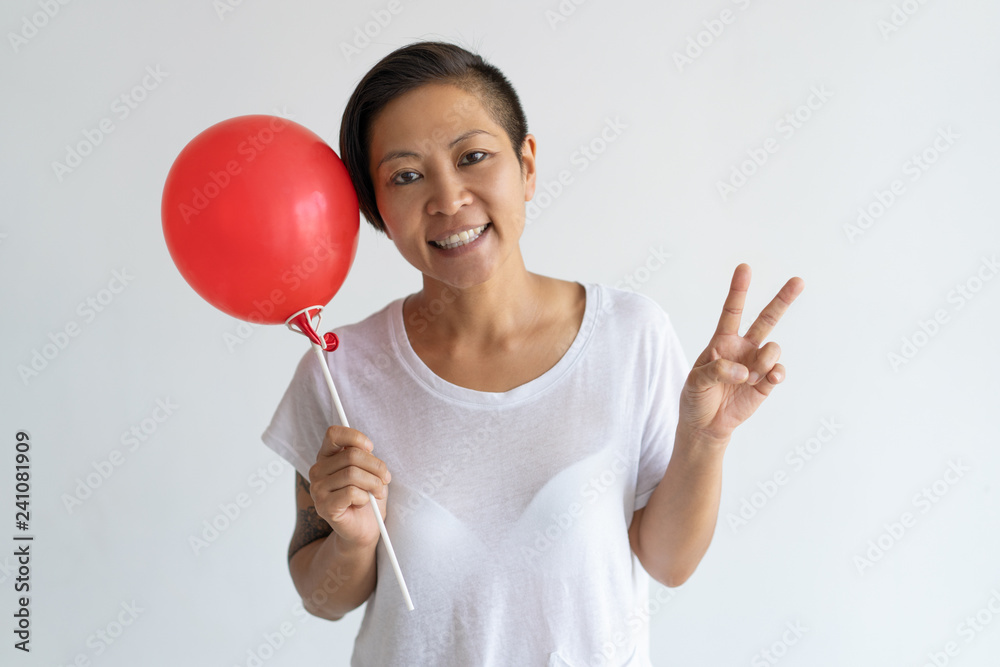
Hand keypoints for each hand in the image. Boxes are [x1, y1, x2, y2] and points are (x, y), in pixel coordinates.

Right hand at [308, 425, 390, 548]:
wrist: (364, 528)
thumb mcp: (368, 470)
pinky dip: (365, 497)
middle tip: (385, 478)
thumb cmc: (367, 496)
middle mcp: (317, 471)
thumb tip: (366, 448)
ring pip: (353, 474)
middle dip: (376, 466)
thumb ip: (364, 455)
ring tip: (378, 492)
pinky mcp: (324, 506)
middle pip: (351, 455)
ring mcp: (317, 489)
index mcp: (327, 457)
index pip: (333, 434)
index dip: (355, 437)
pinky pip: (351, 492)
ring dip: (374, 483)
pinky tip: (363, 502)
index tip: (371, 448)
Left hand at [679, 263, 803, 444]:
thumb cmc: (696, 397)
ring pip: (773, 348)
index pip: (732, 311)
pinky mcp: (766, 382)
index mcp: (722, 341)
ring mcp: (756, 364)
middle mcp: (743, 348)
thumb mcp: (696, 381)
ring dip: (764, 360)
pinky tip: (768, 380)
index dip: (738, 290)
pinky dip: (775, 374)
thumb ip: (717, 370)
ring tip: (751, 376)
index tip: (744, 268)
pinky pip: (778, 370)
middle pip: (766, 319)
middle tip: (798, 281)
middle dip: (782, 300)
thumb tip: (745, 371)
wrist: (706, 425)